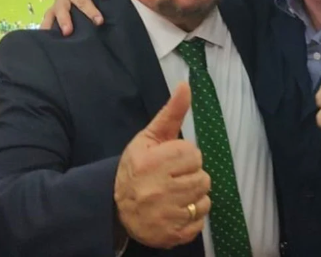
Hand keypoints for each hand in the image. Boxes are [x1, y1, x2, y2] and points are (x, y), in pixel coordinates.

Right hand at [40, 0, 111, 34]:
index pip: (82, 0)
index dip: (90, 11)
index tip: (99, 21)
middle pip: (61, 9)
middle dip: (64, 20)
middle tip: (68, 31)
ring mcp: (57, 7)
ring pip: (50, 16)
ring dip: (49, 27)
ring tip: (50, 41)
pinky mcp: (55, 15)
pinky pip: (48, 23)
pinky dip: (46, 31)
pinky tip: (47, 43)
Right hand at [114, 83, 210, 248]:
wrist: (115, 207)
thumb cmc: (136, 168)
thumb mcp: (149, 138)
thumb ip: (171, 113)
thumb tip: (186, 85)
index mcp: (151, 164)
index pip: (193, 154)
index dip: (185, 156)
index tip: (170, 161)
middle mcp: (157, 191)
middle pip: (203, 177)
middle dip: (191, 175)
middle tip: (172, 178)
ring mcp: (165, 216)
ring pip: (204, 198)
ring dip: (195, 195)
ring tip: (175, 193)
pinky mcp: (172, 235)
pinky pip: (200, 221)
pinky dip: (193, 216)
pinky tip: (176, 210)